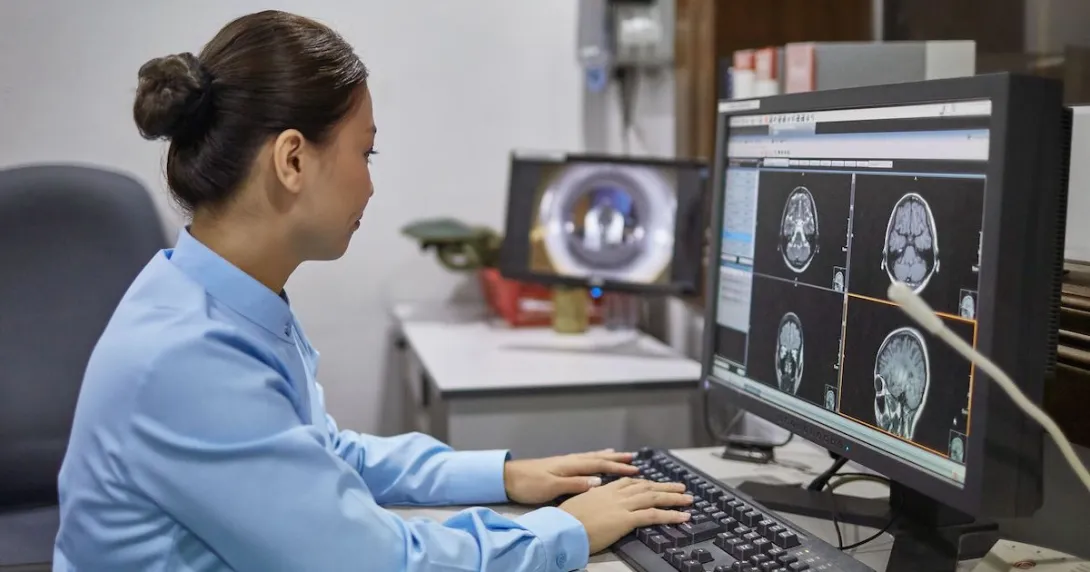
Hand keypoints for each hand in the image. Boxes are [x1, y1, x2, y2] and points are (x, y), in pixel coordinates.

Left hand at [503, 449, 639, 504]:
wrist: (507, 478)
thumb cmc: (528, 484)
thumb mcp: (551, 487)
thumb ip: (575, 484)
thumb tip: (599, 481)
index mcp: (570, 465)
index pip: (599, 465)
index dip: (618, 467)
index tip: (635, 469)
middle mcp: (570, 461)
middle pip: (598, 458)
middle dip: (617, 459)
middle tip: (634, 460)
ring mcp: (564, 463)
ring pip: (591, 457)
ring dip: (607, 457)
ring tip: (620, 455)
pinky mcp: (559, 467)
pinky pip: (583, 460)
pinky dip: (594, 458)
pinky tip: (594, 460)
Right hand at [559, 478, 692, 552]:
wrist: (563, 527)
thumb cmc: (566, 520)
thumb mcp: (580, 504)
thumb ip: (592, 501)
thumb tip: (596, 505)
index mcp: (604, 489)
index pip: (629, 483)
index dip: (645, 482)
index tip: (655, 483)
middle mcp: (616, 494)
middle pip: (646, 487)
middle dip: (665, 487)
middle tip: (680, 487)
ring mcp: (622, 505)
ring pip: (654, 498)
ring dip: (673, 498)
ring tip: (688, 499)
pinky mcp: (626, 519)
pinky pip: (653, 515)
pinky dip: (671, 515)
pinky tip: (683, 517)